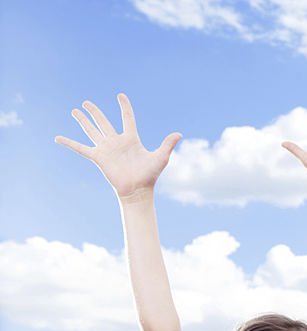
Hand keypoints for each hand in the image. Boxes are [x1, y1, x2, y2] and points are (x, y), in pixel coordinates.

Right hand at [55, 94, 180, 199]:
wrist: (138, 190)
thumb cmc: (150, 176)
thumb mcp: (161, 157)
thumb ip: (167, 144)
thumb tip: (179, 134)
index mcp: (131, 139)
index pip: (127, 118)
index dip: (124, 107)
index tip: (120, 95)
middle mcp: (117, 142)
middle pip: (104, 122)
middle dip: (95, 112)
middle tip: (86, 102)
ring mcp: (106, 149)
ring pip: (92, 131)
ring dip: (83, 120)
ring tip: (75, 110)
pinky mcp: (98, 158)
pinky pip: (81, 148)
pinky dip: (69, 143)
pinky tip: (58, 138)